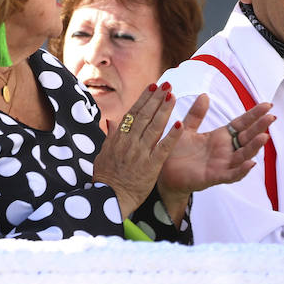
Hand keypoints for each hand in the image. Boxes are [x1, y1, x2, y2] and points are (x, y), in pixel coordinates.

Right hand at [92, 83, 183, 219]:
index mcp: (118, 138)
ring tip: (173, 96)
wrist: (109, 199)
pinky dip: (172, 135)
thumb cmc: (106, 178)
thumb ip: (110, 137)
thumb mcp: (103, 154)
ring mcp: (140, 153)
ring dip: (164, 110)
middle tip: (168, 84)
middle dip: (156, 98)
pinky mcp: (151, 166)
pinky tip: (180, 124)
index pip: (133, 113)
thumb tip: (112, 121)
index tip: (153, 86)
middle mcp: (129, 142)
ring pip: (154, 127)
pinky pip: (163, 148)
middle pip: (145, 115)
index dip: (144, 98)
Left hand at [158, 96, 273, 197]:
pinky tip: (250, 163)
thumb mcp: (186, 129)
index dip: (254, 115)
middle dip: (259, 128)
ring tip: (264, 137)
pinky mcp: (214, 177)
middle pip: (246, 138)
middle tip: (271, 117)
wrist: (163, 173)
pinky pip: (231, 175)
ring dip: (254, 147)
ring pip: (243, 156)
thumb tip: (205, 95)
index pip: (241, 124)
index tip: (267, 105)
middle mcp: (225, 150)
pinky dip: (241, 170)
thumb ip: (196, 114)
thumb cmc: (176, 152)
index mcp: (220, 137)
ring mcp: (221, 164)